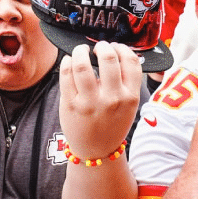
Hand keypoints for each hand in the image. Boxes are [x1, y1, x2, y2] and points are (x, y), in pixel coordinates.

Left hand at [59, 42, 142, 158]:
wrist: (96, 151)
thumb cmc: (112, 124)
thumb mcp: (129, 106)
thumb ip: (126, 82)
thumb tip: (117, 53)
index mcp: (130, 97)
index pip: (131, 62)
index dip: (122, 48)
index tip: (115, 47)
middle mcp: (112, 99)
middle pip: (108, 58)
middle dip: (102, 46)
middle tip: (98, 47)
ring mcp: (90, 102)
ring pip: (83, 64)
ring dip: (80, 51)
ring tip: (81, 51)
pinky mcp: (71, 104)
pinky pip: (66, 75)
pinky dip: (67, 62)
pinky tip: (69, 61)